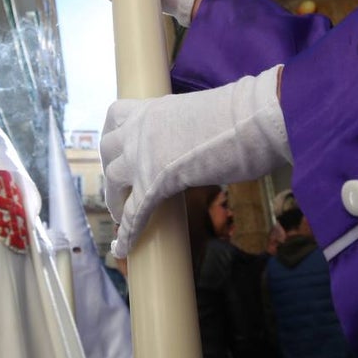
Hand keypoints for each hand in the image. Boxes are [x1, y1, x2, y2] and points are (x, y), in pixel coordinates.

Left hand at [102, 65, 290, 256]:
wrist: (248, 119)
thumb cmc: (242, 112)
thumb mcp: (205, 111)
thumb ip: (193, 124)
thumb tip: (206, 137)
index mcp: (151, 108)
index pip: (116, 115)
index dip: (113, 133)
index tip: (116, 144)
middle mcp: (137, 131)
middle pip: (108, 152)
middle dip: (112, 170)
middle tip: (121, 185)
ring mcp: (141, 158)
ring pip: (113, 183)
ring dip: (115, 200)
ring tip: (121, 215)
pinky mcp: (152, 186)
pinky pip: (133, 215)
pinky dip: (126, 235)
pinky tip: (121, 249)